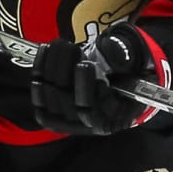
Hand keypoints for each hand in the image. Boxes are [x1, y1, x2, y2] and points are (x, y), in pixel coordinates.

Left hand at [30, 25, 161, 134]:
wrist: (117, 77)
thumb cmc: (127, 70)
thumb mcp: (133, 61)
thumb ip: (124, 57)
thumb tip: (113, 55)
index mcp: (114, 118)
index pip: (93, 112)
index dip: (86, 88)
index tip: (84, 63)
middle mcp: (91, 126)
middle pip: (68, 105)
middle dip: (64, 71)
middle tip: (67, 45)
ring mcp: (70, 123)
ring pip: (52, 102)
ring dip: (50, 70)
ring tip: (58, 45)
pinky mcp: (54, 115)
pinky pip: (40, 102)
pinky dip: (39, 77)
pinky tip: (43, 56)